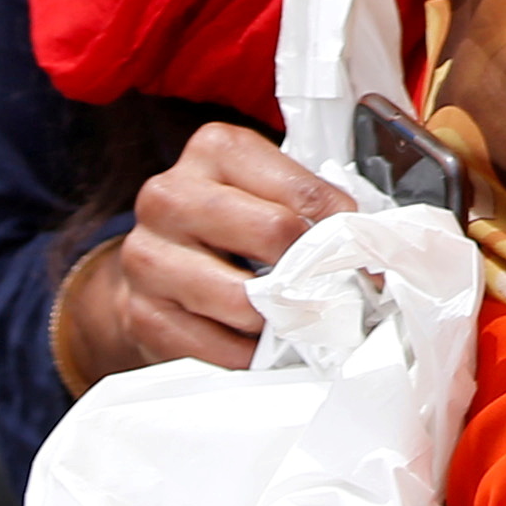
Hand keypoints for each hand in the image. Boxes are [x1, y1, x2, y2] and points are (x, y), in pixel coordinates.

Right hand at [73, 125, 356, 376]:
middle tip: (335, 295)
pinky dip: (246, 355)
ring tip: (295, 322)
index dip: (345, 232)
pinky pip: (213, 346)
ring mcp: (147, 255)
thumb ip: (315, 207)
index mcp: (216, 149)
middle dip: (312, 272)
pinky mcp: (140, 312)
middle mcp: (171, 194)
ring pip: (241, 299)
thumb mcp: (270, 191)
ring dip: (279, 320)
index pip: (303, 192)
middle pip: (274, 234)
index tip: (364, 261)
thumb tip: (366, 256)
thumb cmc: (230, 223)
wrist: (156, 263)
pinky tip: (257, 346)